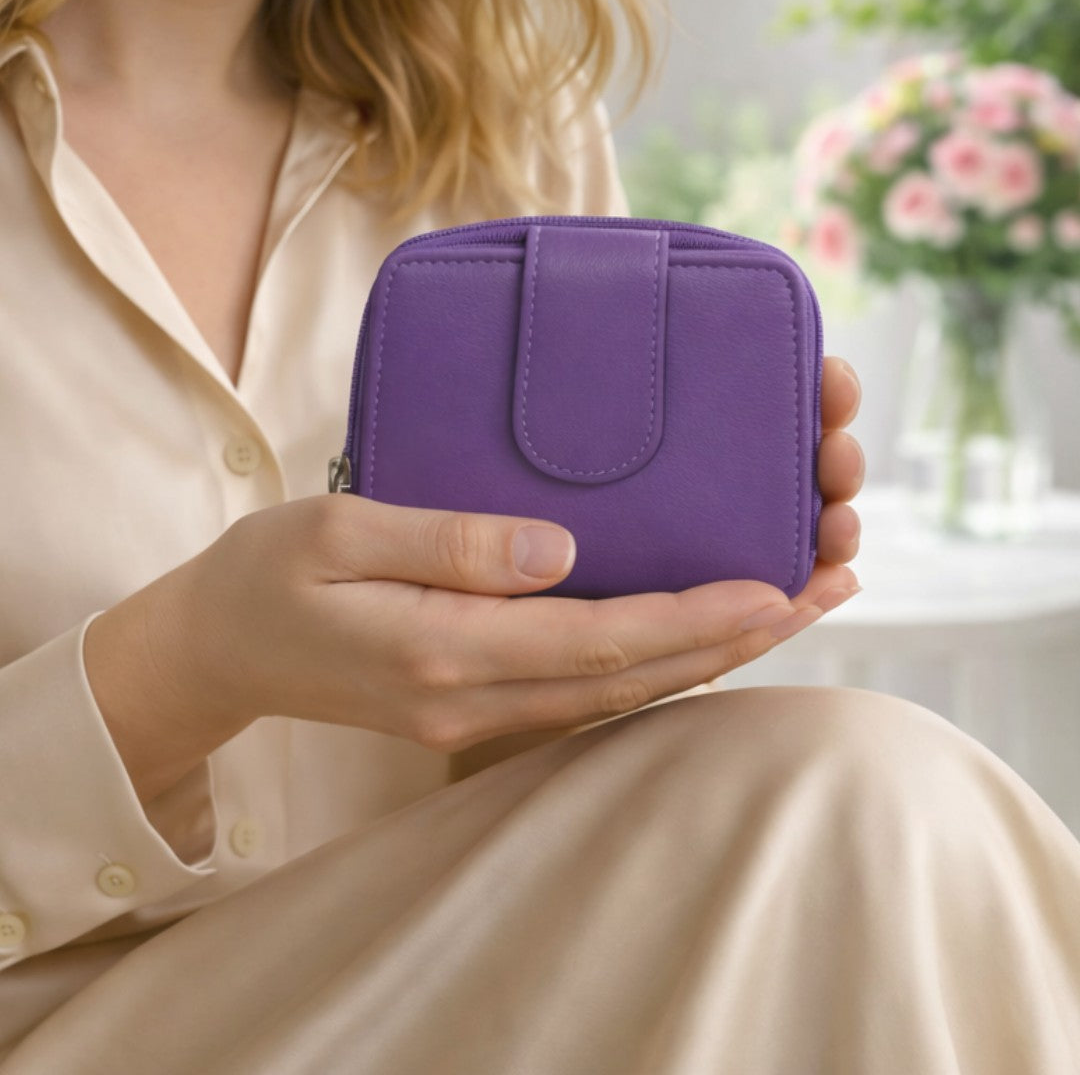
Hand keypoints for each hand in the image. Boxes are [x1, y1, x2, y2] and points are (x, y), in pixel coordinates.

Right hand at [86, 354, 863, 796]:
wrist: (218, 646)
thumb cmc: (268, 573)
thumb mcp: (339, 532)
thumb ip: (449, 541)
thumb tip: (559, 549)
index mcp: (443, 649)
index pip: (598, 639)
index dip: (694, 615)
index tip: (774, 584)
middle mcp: (471, 697)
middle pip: (629, 678)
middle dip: (729, 640)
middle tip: (817, 594)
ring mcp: (473, 713)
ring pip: (616, 694)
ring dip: (704, 657)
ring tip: (782, 613)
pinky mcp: (471, 705)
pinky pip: (583, 692)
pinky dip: (651, 666)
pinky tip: (692, 638)